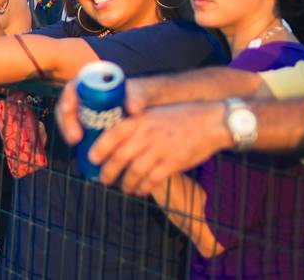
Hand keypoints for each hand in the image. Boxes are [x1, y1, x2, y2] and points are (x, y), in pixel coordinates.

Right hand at [56, 77, 155, 146]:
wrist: (143, 106)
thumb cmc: (139, 95)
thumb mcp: (139, 93)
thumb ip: (137, 97)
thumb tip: (134, 109)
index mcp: (92, 82)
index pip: (72, 87)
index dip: (67, 97)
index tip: (68, 109)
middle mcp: (83, 94)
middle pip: (66, 105)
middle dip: (66, 121)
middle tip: (74, 136)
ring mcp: (83, 109)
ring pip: (67, 118)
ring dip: (68, 130)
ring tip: (75, 142)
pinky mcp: (86, 122)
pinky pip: (74, 128)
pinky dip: (74, 137)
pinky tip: (79, 146)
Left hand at [87, 101, 230, 195]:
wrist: (211, 121)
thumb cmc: (180, 117)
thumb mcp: (154, 113)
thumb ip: (136, 124)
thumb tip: (115, 138)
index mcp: (140, 119)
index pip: (112, 134)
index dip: (99, 149)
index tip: (92, 159)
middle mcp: (147, 133)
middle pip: (120, 157)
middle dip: (108, 172)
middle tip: (104, 180)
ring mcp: (161, 148)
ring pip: (135, 171)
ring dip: (126, 183)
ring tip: (124, 188)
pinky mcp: (174, 162)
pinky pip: (153, 180)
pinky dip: (144, 188)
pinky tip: (141, 190)